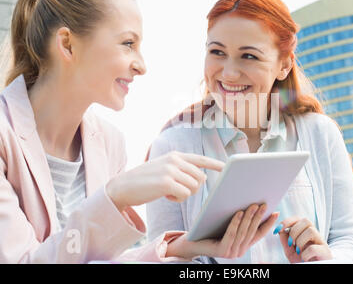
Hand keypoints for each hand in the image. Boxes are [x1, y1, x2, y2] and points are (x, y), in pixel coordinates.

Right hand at [106, 151, 224, 210]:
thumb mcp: (163, 168)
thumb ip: (181, 169)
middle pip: (200, 178)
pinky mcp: (166, 182)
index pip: (200, 159)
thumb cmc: (145, 181)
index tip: (226, 167)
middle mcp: (175, 160)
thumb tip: (202, 178)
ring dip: (184, 194)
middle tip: (177, 191)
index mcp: (175, 156)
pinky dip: (177, 199)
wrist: (123, 186)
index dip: (215, 164)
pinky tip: (165, 196)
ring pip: (194, 187)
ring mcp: (170, 170)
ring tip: (168, 192)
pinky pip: (185, 195)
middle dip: (193, 188)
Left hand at [167, 204, 278, 259]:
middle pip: (252, 231)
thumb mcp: (228, 224)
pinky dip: (235, 223)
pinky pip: (230, 235)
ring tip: (253, 205)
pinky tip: (239, 212)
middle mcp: (239, 251)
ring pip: (243, 232)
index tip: (276, 212)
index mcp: (243, 245)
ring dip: (249, 218)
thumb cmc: (210, 230)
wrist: (191, 242)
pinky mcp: (221, 251)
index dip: (268, 224)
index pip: (259, 234)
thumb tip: (253, 204)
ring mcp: (231, 252)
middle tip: (265, 204)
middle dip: (259, 217)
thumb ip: (240, 220)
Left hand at [274, 216, 331, 262]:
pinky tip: (304, 258)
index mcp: (306, 231)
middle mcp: (315, 234)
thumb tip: (280, 229)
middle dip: (294, 231)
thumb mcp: (290, 250)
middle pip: (306, 221)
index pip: (298, 219)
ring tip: (299, 251)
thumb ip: (285, 239)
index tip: (277, 230)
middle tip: (291, 243)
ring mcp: (321, 242)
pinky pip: (313, 248)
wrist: (311, 269)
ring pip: (311, 231)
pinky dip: (305, 254)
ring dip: (300, 241)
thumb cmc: (301, 260)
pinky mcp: (326, 252)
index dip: (287, 222)